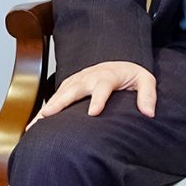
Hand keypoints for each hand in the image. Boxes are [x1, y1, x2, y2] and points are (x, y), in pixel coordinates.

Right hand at [30, 60, 156, 125]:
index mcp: (108, 75)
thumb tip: (149, 113)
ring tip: (36, 121)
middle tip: (48, 115)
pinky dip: (47, 105)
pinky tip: (38, 119)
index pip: (103, 87)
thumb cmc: (131, 75)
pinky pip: (57, 94)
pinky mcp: (71, 83)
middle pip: (73, 89)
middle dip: (60, 102)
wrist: (119, 64)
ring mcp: (78, 79)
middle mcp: (90, 76)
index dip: (98, 99)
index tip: (93, 113)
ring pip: (61, 92)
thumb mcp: (146, 80)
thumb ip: (148, 95)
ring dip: (48, 105)